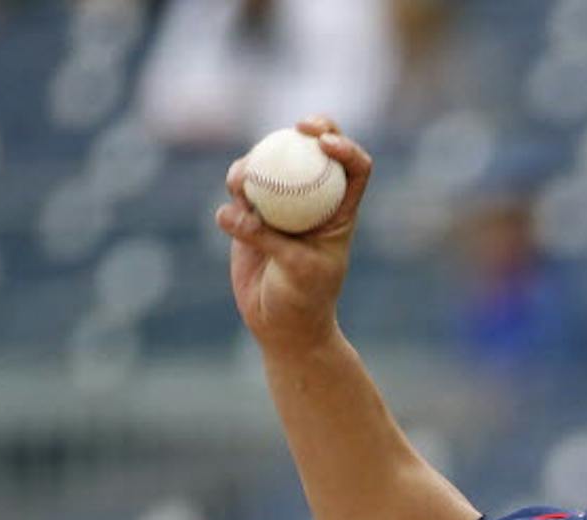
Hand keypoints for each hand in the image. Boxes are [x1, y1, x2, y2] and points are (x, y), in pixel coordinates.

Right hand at [215, 117, 372, 352]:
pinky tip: (231, 216)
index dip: (346, 147)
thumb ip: (270, 239)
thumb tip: (236, 212)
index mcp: (340, 211)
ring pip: (268, 165)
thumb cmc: (305, 300)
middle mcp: (312, 201)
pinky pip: (238, 194)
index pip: (354, 168)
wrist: (281, 324)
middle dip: (309, 129)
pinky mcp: (249, 217)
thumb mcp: (299, 271)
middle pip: (313, 151)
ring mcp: (280, 205)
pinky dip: (233, 198)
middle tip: (296, 127)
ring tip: (243, 185)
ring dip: (255, 164)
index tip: (325, 143)